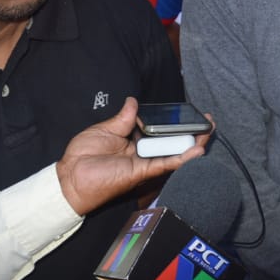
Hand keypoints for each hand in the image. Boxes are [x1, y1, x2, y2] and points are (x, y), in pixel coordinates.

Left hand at [56, 96, 209, 214]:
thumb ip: (123, 118)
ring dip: (193, 143)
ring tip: (208, 131)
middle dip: (191, 131)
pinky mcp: (142, 172)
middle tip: (207, 120)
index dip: (174, 121)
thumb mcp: (104, 129)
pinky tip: (195, 150)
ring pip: (174, 153)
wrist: (70, 177)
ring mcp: (144, 162)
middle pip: (172, 141)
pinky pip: (165, 165)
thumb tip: (134, 102)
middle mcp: (141, 151)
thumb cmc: (82, 155)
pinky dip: (181, 159)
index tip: (187, 112)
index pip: (159, 129)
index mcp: (132, 139)